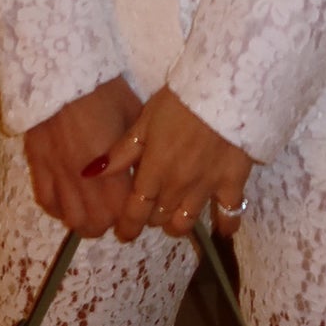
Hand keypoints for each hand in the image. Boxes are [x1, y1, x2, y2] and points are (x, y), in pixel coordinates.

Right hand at [22, 75, 144, 236]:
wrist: (61, 72)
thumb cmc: (103, 90)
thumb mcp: (132, 116)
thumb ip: (138, 149)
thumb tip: (149, 168)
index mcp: (110, 168)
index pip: (123, 211)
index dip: (133, 216)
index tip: (138, 209)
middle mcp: (83, 179)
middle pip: (97, 224)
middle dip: (110, 223)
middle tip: (116, 211)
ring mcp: (58, 175)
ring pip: (71, 220)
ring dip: (85, 222)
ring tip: (93, 212)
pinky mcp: (38, 166)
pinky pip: (47, 202)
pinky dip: (59, 209)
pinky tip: (69, 202)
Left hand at [101, 85, 253, 244]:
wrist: (225, 92)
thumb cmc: (180, 101)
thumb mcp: (145, 120)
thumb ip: (121, 152)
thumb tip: (91, 173)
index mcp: (154, 171)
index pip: (136, 210)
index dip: (129, 226)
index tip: (125, 233)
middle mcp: (178, 187)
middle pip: (160, 217)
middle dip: (151, 218)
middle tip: (151, 211)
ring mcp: (206, 188)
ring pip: (188, 221)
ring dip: (177, 224)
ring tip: (176, 218)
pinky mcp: (234, 183)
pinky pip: (231, 214)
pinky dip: (227, 224)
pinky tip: (223, 229)